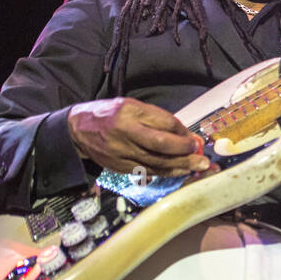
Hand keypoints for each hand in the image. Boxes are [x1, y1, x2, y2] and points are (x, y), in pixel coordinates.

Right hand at [67, 97, 213, 177]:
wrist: (77, 130)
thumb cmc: (110, 115)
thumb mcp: (132, 106)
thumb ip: (157, 118)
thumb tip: (184, 133)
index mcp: (129, 113)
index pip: (164, 124)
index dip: (183, 133)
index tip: (195, 139)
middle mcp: (125, 134)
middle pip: (161, 146)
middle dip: (186, 153)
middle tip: (203, 158)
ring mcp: (121, 153)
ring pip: (156, 163)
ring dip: (181, 167)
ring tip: (198, 168)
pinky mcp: (120, 167)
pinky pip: (148, 172)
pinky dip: (166, 173)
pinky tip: (180, 172)